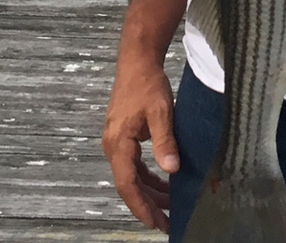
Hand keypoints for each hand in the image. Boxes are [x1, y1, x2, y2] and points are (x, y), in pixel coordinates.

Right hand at [102, 54, 178, 229]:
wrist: (137, 61)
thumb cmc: (147, 83)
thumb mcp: (161, 112)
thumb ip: (165, 141)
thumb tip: (172, 171)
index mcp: (119, 143)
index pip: (127, 184)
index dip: (141, 207)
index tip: (156, 223)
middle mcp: (113, 147)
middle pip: (129, 185)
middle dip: (148, 205)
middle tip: (167, 222)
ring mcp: (117, 142)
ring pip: (132, 176)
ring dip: (149, 192)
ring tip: (170, 206)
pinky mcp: (124, 137)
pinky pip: (134, 165)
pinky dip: (148, 177)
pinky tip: (163, 183)